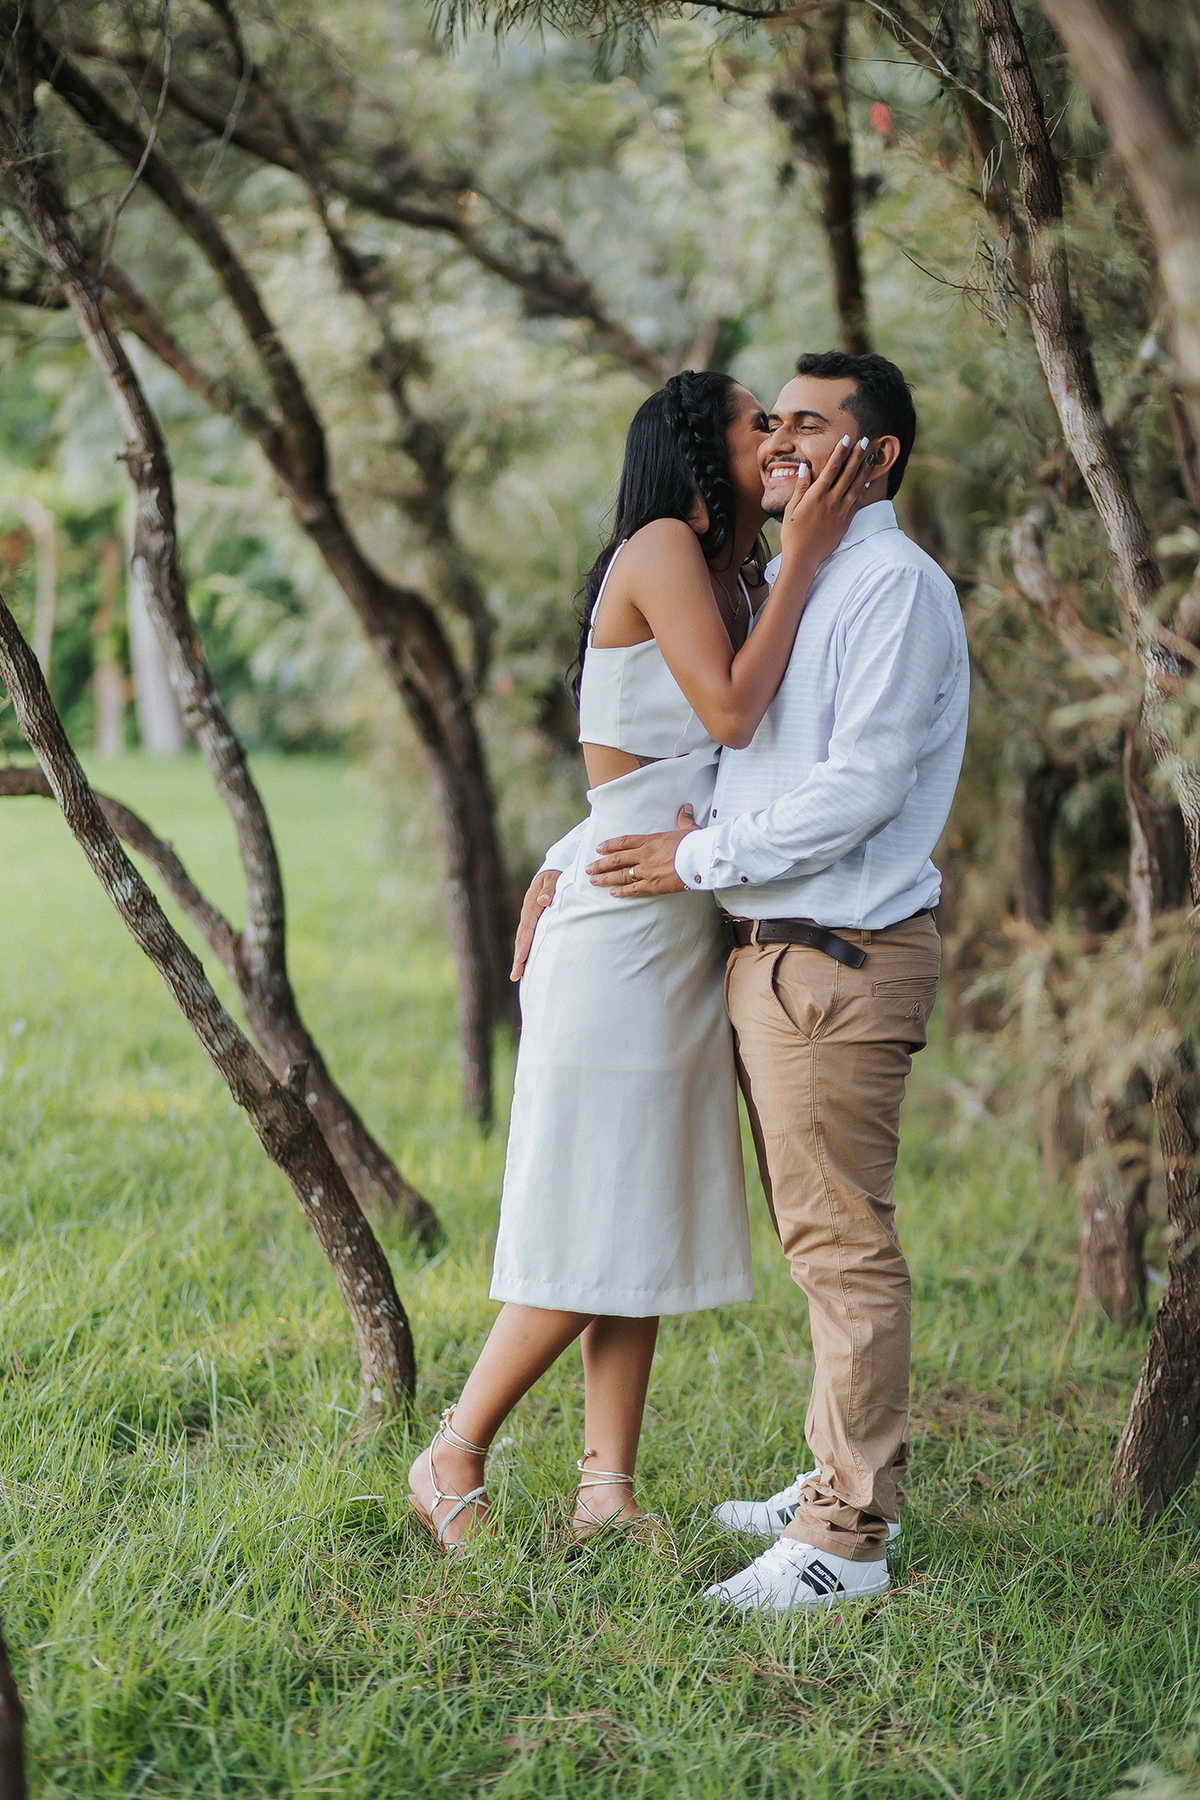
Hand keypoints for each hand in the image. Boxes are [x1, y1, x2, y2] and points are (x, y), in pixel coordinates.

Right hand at [510, 869, 558, 979]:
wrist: (548, 875)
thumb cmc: (553, 878)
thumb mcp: (552, 879)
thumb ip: (549, 889)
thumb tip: (544, 901)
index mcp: (531, 907)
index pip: (527, 929)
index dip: (524, 944)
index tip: (521, 958)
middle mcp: (527, 916)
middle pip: (521, 940)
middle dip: (518, 958)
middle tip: (515, 975)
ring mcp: (527, 921)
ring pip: (522, 942)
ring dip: (519, 959)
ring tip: (516, 976)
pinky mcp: (531, 925)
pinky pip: (526, 940)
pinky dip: (524, 953)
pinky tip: (524, 966)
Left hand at [587, 805, 697, 896]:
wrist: (701, 857)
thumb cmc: (696, 842)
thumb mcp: (688, 828)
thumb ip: (684, 819)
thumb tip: (686, 808)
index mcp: (651, 841)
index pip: (624, 842)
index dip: (610, 845)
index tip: (599, 848)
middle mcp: (645, 855)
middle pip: (617, 859)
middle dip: (601, 864)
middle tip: (589, 868)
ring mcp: (647, 871)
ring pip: (621, 875)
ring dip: (606, 878)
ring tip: (593, 880)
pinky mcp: (654, 885)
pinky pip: (634, 889)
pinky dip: (622, 892)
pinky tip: (613, 893)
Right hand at [779, 433, 869, 570]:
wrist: (803, 558)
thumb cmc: (793, 533)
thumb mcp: (792, 508)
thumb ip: (800, 487)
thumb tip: (805, 467)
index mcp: (816, 496)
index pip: (831, 468)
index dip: (840, 452)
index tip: (847, 439)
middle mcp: (831, 501)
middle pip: (848, 473)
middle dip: (856, 455)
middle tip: (865, 440)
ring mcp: (841, 511)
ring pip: (856, 485)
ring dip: (864, 468)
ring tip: (870, 455)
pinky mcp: (846, 521)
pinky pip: (858, 501)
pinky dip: (864, 488)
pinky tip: (869, 478)